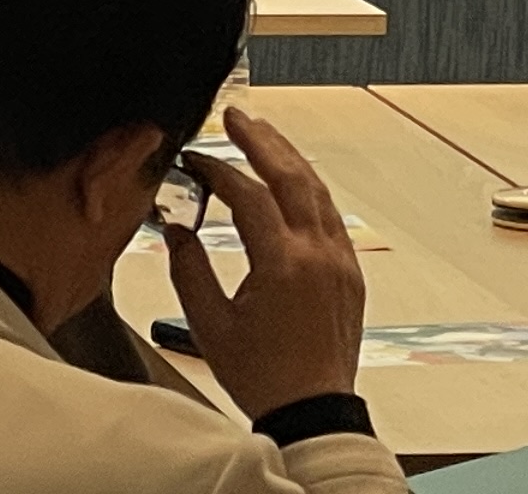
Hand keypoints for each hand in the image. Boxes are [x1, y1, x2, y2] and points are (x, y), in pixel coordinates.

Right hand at [163, 104, 365, 418]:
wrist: (313, 410)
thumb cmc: (262, 376)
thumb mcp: (210, 327)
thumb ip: (189, 272)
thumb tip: (176, 229)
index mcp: (283, 263)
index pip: (248, 196)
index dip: (218, 171)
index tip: (196, 159)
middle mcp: (318, 253)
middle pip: (292, 175)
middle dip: (262, 140)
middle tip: (237, 117)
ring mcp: (340, 260)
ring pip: (317, 191)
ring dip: (290, 159)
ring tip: (264, 137)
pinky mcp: (351, 272)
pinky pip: (331, 217)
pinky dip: (310, 192)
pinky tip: (294, 184)